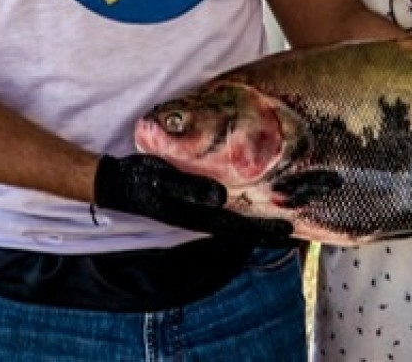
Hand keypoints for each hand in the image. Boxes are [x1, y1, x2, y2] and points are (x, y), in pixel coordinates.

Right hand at [93, 154, 294, 244]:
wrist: (116, 183)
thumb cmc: (140, 180)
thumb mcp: (163, 180)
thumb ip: (191, 188)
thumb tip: (221, 197)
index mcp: (199, 215)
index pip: (240, 228)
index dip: (265, 230)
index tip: (290, 231)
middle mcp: (202, 215)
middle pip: (242, 226)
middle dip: (266, 226)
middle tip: (294, 225)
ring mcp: (197, 208)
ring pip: (234, 217)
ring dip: (256, 216)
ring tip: (279, 212)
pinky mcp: (193, 198)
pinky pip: (224, 206)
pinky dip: (241, 204)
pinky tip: (248, 197)